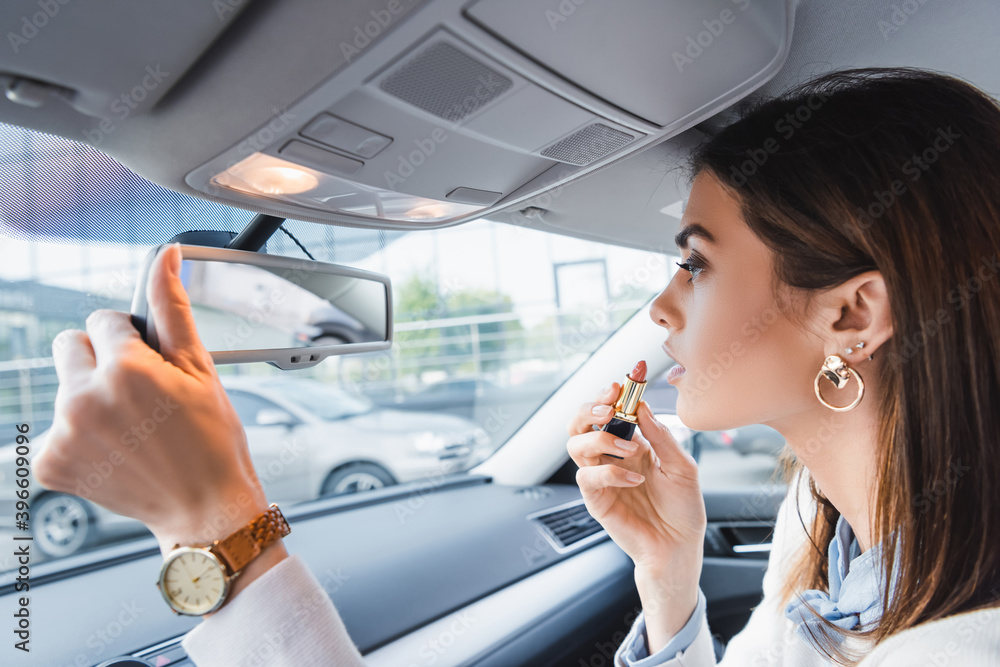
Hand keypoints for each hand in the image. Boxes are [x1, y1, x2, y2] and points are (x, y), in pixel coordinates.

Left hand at [33, 244, 271, 555]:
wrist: (204, 508)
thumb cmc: (212, 440)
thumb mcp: (200, 368)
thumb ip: (172, 307)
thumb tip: (163, 255)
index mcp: (126, 369)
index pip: (102, 320)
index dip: (133, 341)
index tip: (153, 369)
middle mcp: (85, 398)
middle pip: (69, 346)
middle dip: (100, 361)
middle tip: (139, 396)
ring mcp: (63, 434)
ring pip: (63, 387)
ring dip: (89, 398)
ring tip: (130, 429)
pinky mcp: (50, 463)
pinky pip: (53, 428)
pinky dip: (78, 438)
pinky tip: (113, 451)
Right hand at [566, 388, 705, 645]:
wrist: (679, 546)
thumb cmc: (682, 508)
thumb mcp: (683, 467)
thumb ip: (662, 437)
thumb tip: (643, 408)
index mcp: (631, 443)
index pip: (609, 411)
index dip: (610, 394)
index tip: (622, 382)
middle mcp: (611, 457)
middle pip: (579, 422)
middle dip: (590, 408)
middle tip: (610, 406)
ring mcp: (601, 477)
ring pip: (575, 445)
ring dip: (599, 438)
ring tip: (630, 448)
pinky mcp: (596, 500)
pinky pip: (588, 478)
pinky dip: (610, 473)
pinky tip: (634, 479)